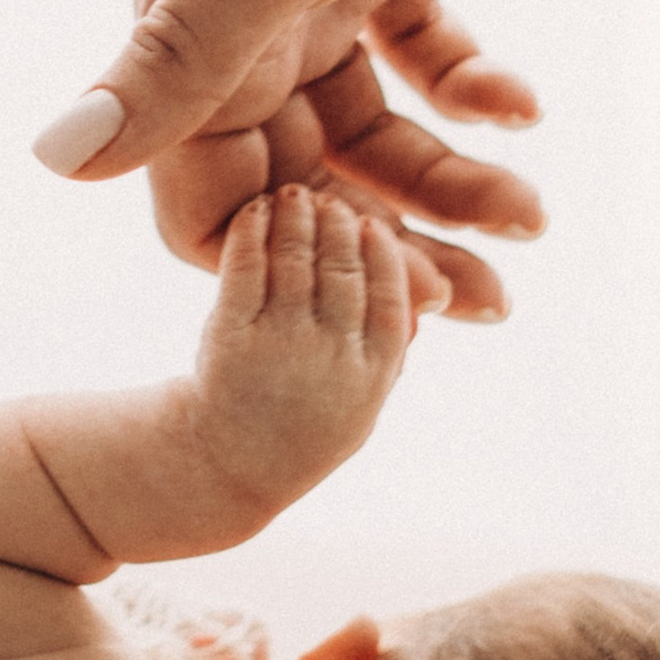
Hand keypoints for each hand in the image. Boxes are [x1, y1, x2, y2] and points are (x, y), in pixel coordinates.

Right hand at [148, 18, 541, 324]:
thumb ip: (178, 62)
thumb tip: (62, 156)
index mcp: (204, 48)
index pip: (216, 208)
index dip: (300, 270)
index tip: (399, 304)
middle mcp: (246, 38)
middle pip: (307, 188)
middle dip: (395, 248)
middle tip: (490, 300)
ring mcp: (314, 1)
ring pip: (370, 134)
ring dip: (447, 185)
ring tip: (529, 219)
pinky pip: (419, 57)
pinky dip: (469, 92)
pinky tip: (521, 106)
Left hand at [185, 183, 412, 527]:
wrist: (229, 466)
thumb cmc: (302, 426)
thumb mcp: (359, 401)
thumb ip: (387, 349)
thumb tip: (431, 295)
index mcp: (370, 374)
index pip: (390, 302)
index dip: (386, 258)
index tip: (377, 225)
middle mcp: (328, 358)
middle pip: (342, 276)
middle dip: (338, 230)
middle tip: (331, 200)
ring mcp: (277, 346)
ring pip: (294, 266)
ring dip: (296, 222)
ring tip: (296, 193)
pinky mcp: (228, 336)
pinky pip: (243, 272)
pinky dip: (251, 235)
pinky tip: (255, 211)